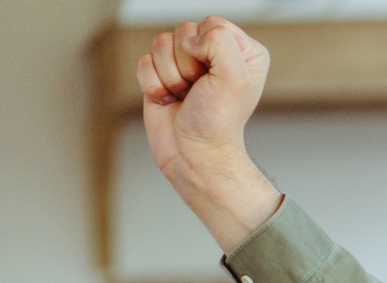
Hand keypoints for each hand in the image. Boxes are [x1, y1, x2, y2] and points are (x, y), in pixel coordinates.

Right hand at [136, 17, 280, 252]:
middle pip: (184, 30)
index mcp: (243, 51)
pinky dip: (153, 84)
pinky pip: (144, 60)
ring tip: (185, 97)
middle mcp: (215, 54)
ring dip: (170, 76)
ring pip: (160, 43)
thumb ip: (219, 41)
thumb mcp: (234, 77)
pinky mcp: (162, 75)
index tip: (214, 78)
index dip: (206, 49)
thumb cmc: (218, 122)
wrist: (194, 155)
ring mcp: (187, 64)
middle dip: (186, 64)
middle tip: (198, 91)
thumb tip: (190, 39)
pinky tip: (169, 100)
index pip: (212, 23)